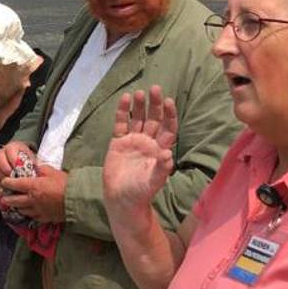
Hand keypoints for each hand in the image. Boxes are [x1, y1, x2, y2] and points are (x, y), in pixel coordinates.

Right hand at [0, 141, 33, 183]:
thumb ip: (34, 163)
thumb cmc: (29, 163)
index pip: (10, 149)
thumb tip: (38, 167)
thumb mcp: (33, 160)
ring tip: (10, 183)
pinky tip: (6, 185)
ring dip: (1, 176)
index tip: (18, 168)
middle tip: (13, 177)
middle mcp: (3, 152)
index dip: (13, 159)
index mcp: (14, 147)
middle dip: (6, 168)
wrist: (24, 166)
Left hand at [0, 165, 67, 223]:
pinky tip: (29, 213)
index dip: (8, 182)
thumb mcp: (53, 172)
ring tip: (15, 206)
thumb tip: (36, 168)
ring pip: (22, 210)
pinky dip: (28, 214)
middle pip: (15, 200)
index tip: (4, 181)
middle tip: (3, 198)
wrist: (77, 200)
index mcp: (33, 186)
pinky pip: (33, 217)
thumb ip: (42, 169)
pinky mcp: (45, 218)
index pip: (15, 184)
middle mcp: (32, 200)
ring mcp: (38, 210)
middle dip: (7, 199)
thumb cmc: (65, 184)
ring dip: (17, 207)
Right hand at [104, 87, 177, 216]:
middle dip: (155, 104)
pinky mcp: (118, 142)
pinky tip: (124, 99)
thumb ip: (162, 168)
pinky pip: (121, 124)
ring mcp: (133, 141)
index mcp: (160, 149)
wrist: (121, 200)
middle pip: (154, 119)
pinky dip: (122, 112)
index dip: (169, 115)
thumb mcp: (154, 182)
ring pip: (138, 118)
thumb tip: (169, 154)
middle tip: (155, 88)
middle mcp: (148, 142)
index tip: (169, 101)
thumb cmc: (141, 193)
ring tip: (139, 93)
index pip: (168, 128)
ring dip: (139, 106)